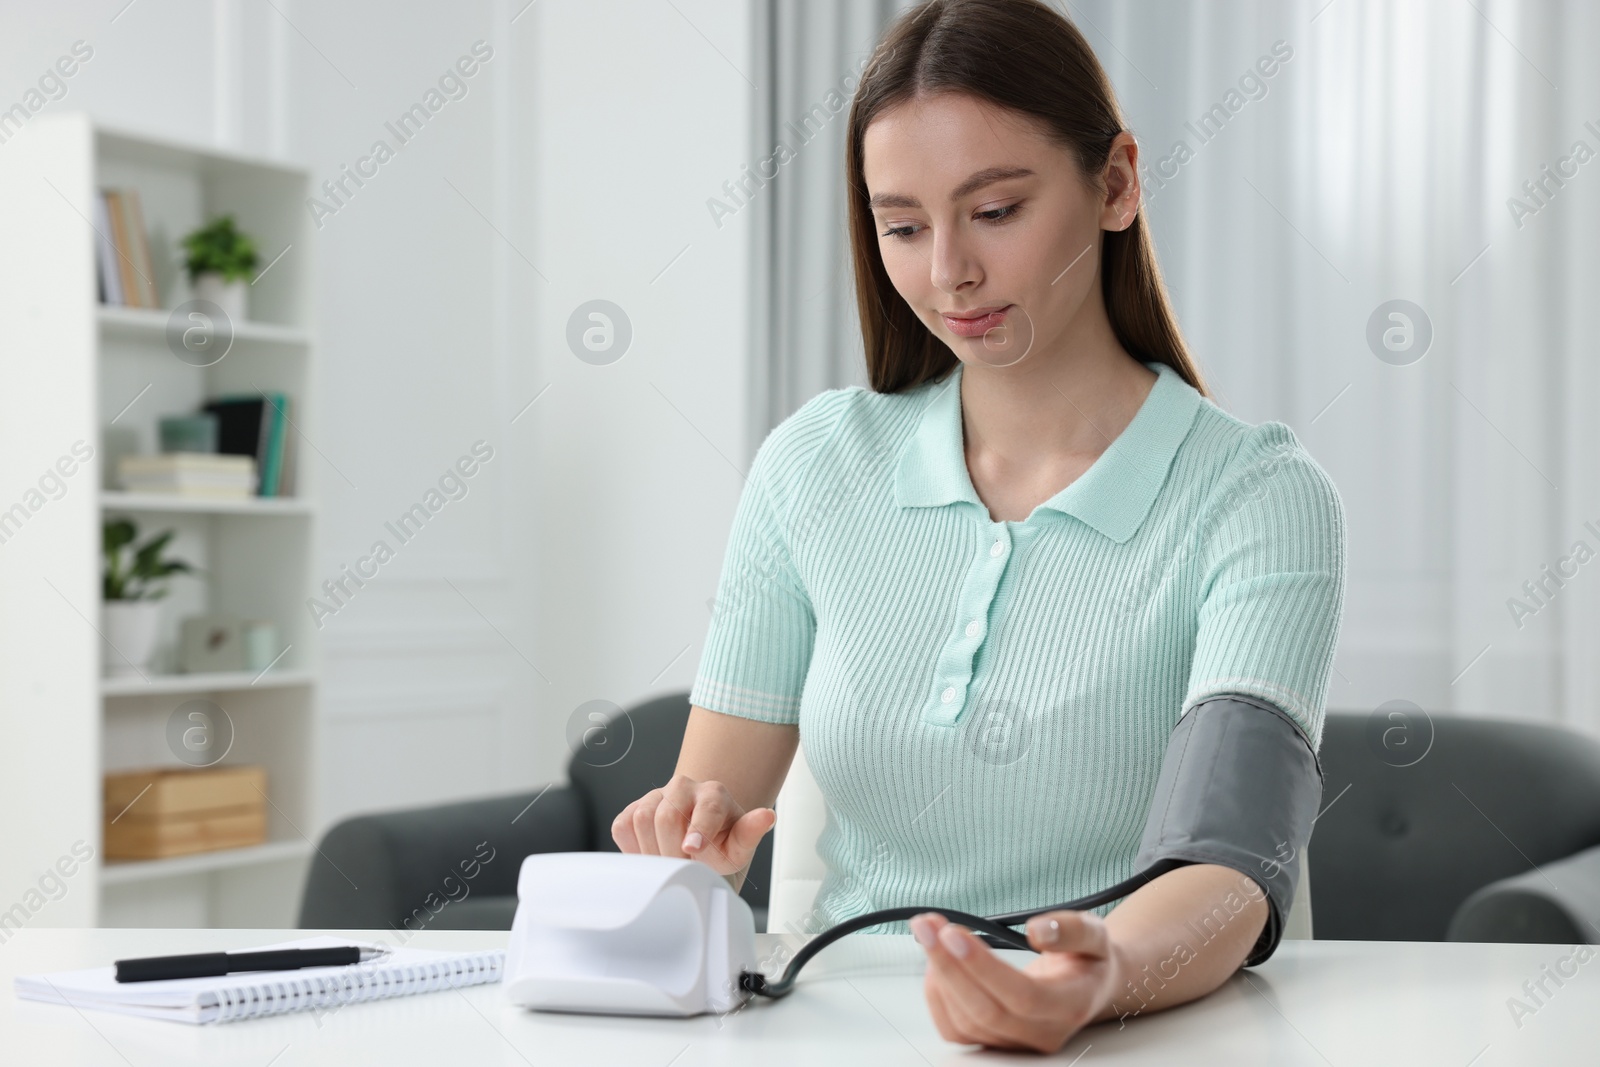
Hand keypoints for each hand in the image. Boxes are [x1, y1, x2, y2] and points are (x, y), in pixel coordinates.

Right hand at [610, 774, 775, 877]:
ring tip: (668, 861)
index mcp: (714, 793)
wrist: (698, 835)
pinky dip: (633, 846)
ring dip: (652, 850)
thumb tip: (767, 817)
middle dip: (672, 851)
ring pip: (641, 819)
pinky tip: (651, 853)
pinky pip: (623, 826)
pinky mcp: (633, 807)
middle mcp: (683, 787)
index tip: (691, 849)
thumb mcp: (740, 846)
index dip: (698, 829)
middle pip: (667, 817)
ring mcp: (656, 795)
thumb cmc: (721, 841)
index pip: (706, 809)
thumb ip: (751, 833)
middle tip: (681, 867)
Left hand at [908, 909, 1121, 1053]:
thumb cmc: (1088, 960)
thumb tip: (1037, 930)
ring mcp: (1015, 1043)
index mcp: (1070, 1005)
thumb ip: (1072, 931)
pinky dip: (936, 993)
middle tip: (926, 926)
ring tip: (928, 932)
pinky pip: (954, 1028)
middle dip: (948, 966)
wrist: (1088, 987)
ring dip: (938, 975)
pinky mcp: (993, 1041)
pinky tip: (936, 961)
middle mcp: (1042, 1033)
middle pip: (985, 1012)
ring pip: (964, 1023)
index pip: (1022, 997)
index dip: (983, 967)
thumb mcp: (1095, 934)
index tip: (953, 933)